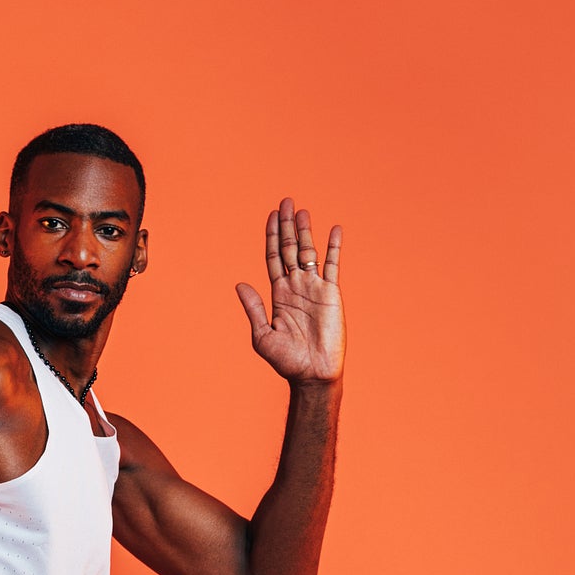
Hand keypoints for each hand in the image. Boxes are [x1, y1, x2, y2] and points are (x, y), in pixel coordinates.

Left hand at [236, 200, 343, 385]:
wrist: (313, 373)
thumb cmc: (286, 360)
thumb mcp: (262, 335)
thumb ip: (253, 308)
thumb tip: (239, 283)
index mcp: (278, 293)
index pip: (274, 257)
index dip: (272, 236)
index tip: (271, 215)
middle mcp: (295, 286)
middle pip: (290, 248)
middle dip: (287, 226)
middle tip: (286, 202)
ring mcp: (314, 288)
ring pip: (309, 252)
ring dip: (306, 231)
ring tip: (302, 210)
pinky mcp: (332, 293)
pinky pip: (333, 265)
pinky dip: (334, 246)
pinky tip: (334, 229)